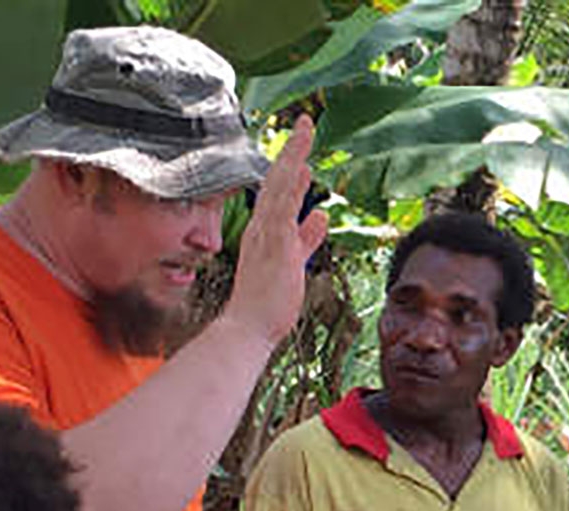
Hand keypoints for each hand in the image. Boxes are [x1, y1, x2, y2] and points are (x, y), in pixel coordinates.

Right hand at [225, 115, 328, 345]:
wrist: (247, 327)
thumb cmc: (268, 301)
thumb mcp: (294, 261)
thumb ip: (307, 237)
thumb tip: (322, 215)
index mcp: (265, 231)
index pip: (279, 191)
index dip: (291, 167)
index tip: (303, 149)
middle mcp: (262, 227)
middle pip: (277, 180)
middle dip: (292, 151)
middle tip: (306, 124)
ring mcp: (266, 235)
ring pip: (279, 187)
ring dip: (293, 158)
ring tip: (305, 132)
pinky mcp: (274, 246)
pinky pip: (282, 210)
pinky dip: (291, 188)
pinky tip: (301, 168)